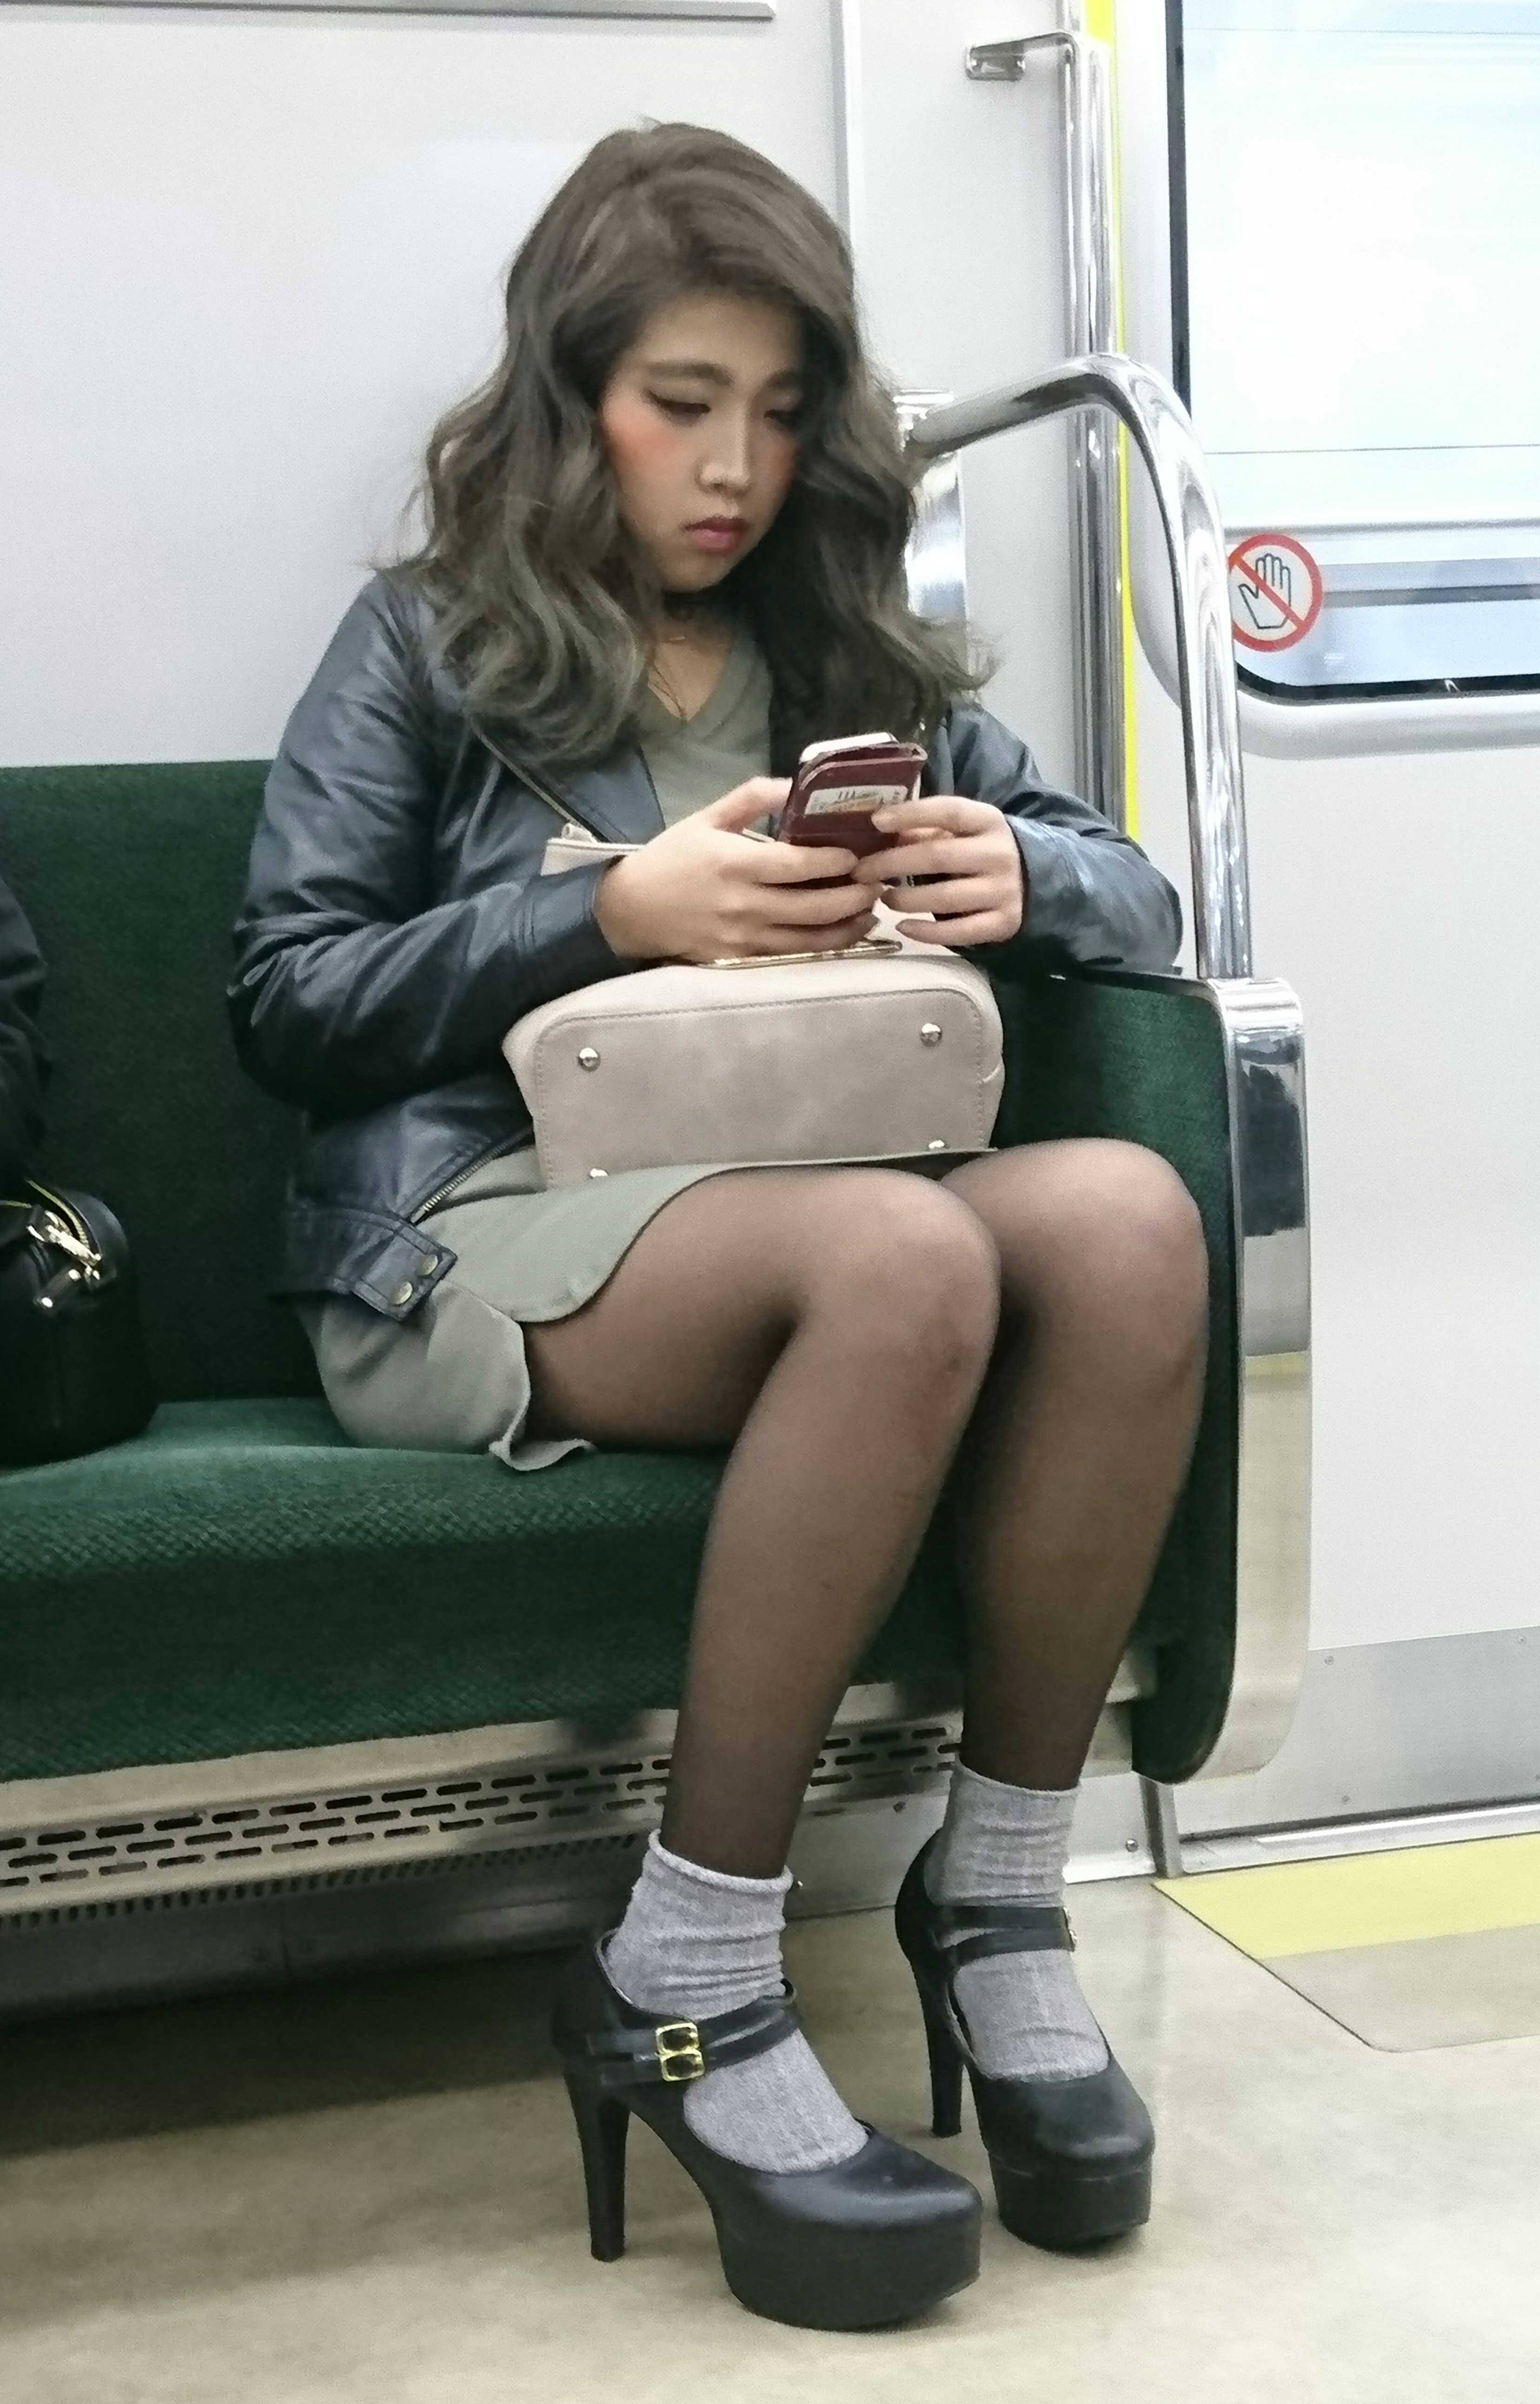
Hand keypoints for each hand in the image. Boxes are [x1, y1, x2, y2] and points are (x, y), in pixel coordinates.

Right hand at [594, 778, 877, 962]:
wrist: (631, 910)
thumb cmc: (673, 858)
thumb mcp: (707, 816)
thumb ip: (753, 798)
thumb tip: (798, 784)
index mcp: (735, 863)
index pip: (798, 865)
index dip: (836, 862)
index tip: (859, 854)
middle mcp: (743, 904)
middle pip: (813, 906)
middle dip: (854, 896)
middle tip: (878, 882)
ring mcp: (744, 937)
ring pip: (810, 938)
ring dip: (848, 926)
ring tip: (870, 910)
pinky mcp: (741, 959)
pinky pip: (792, 954)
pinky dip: (824, 945)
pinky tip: (843, 932)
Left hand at [852, 794, 1023, 946]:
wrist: (1034, 883)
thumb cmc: (981, 852)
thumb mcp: (962, 833)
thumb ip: (925, 831)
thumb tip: (879, 830)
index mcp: (988, 822)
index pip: (949, 811)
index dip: (911, 814)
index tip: (876, 821)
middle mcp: (999, 854)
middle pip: (938, 856)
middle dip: (893, 864)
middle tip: (862, 871)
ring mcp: (1003, 891)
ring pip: (945, 897)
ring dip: (906, 899)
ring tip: (883, 897)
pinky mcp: (1003, 923)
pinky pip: (958, 931)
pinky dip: (926, 931)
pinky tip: (903, 927)